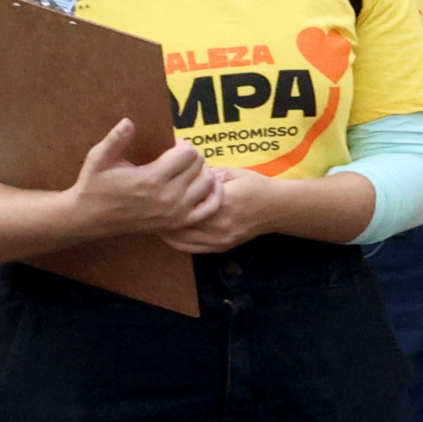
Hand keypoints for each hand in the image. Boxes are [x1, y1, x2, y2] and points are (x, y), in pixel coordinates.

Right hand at [63, 121, 216, 242]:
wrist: (89, 218)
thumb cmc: (93, 186)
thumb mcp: (98, 159)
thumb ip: (115, 139)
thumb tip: (129, 121)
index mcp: (151, 178)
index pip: (188, 153)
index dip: (182, 144)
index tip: (171, 145)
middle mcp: (168, 197)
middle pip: (199, 166)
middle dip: (192, 156)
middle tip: (178, 156)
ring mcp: (175, 213)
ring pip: (208, 184)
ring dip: (202, 173)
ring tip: (187, 170)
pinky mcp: (176, 224)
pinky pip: (209, 209)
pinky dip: (212, 196)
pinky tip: (203, 187)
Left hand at [162, 162, 281, 256]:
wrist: (278, 208)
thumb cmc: (255, 186)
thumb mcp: (231, 172)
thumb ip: (207, 176)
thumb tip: (184, 174)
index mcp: (221, 200)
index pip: (186, 200)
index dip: (167, 197)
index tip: (152, 190)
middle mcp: (219, 223)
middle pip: (180, 221)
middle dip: (161, 215)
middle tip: (144, 207)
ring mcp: (220, 238)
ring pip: (182, 238)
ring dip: (164, 230)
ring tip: (151, 221)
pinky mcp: (222, 247)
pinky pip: (193, 249)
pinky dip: (176, 242)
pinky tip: (166, 235)